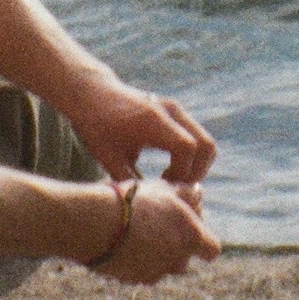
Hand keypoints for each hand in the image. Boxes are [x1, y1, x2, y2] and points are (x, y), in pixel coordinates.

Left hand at [62, 74, 217, 196]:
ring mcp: (176, 110)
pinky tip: (170, 169)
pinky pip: (197, 137)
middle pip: (206, 145)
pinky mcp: (176, 113)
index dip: (181, 173)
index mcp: (153, 121)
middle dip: (196, 173)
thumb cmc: (96, 125)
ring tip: (173, 180)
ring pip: (206, 142)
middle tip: (176, 189)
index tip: (164, 187)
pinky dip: (193, 157)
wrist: (93, 93)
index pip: (187, 148)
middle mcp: (170, 111)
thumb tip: (145, 206)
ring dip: (197, 166)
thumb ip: (128, 180)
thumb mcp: (107, 157)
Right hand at [92, 179, 222, 284]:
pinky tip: (120, 243)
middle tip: (157, 225)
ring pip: (161, 267)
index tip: (188, 227)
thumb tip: (198, 193)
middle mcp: (176, 261)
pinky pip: (139, 272)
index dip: (203, 239)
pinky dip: (135, 262)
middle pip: (184, 260)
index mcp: (191, 238)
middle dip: (176, 246)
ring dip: (155, 256)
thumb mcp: (164, 188)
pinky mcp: (131, 280)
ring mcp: (153, 273)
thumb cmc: (132, 201)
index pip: (212, 250)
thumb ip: (187, 194)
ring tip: (136, 233)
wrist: (95, 223)